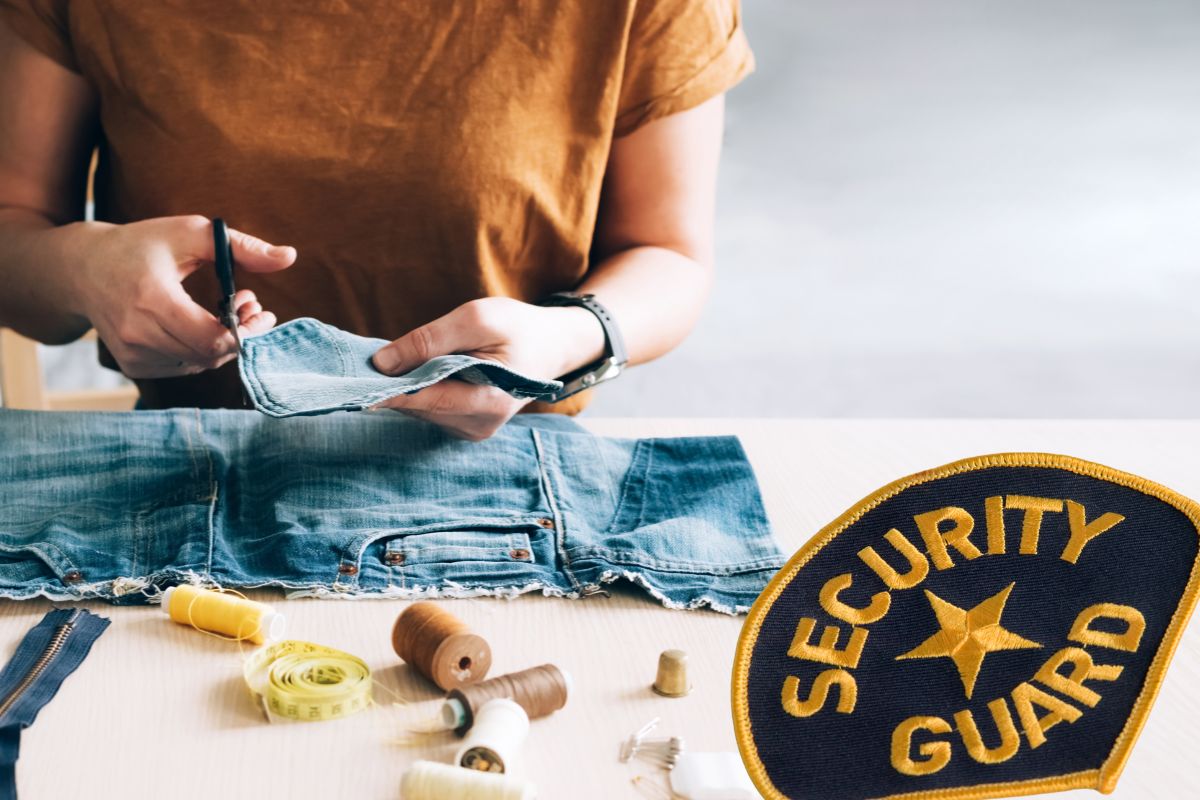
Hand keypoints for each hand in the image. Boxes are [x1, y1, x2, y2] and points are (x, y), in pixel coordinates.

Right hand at [66, 215, 295, 377]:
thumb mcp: (190, 233)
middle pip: (211, 355)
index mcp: (151, 299)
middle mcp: (138, 333)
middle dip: (241, 334)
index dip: (246, 332)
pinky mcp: (133, 366)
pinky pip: (184, 367)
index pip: (213, 339)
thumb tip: (290, 257)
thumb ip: (241, 246)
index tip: (260, 309)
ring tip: (229, 309)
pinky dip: (202, 350)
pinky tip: (203, 324)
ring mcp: (133, 354)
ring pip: (200, 364)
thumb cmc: (142, 246)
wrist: (83, 270)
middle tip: (251, 306)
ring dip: (224, 342)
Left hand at [371, 297, 605, 439]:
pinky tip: (419, 372)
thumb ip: (430, 340)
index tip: (351, 387)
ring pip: (420, 410)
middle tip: (368, 360)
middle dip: (394, 383)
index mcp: (490, 402)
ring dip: (405, 386)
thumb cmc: (517, 327)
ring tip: (397, 361)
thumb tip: (382, 363)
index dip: (388, 393)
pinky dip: (417, 389)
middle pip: (419, 407)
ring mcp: (472, 430)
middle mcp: (479, 426)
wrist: (550, 345)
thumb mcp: (476, 318)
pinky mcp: (464, 427)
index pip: (427, 400)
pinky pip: (428, 409)